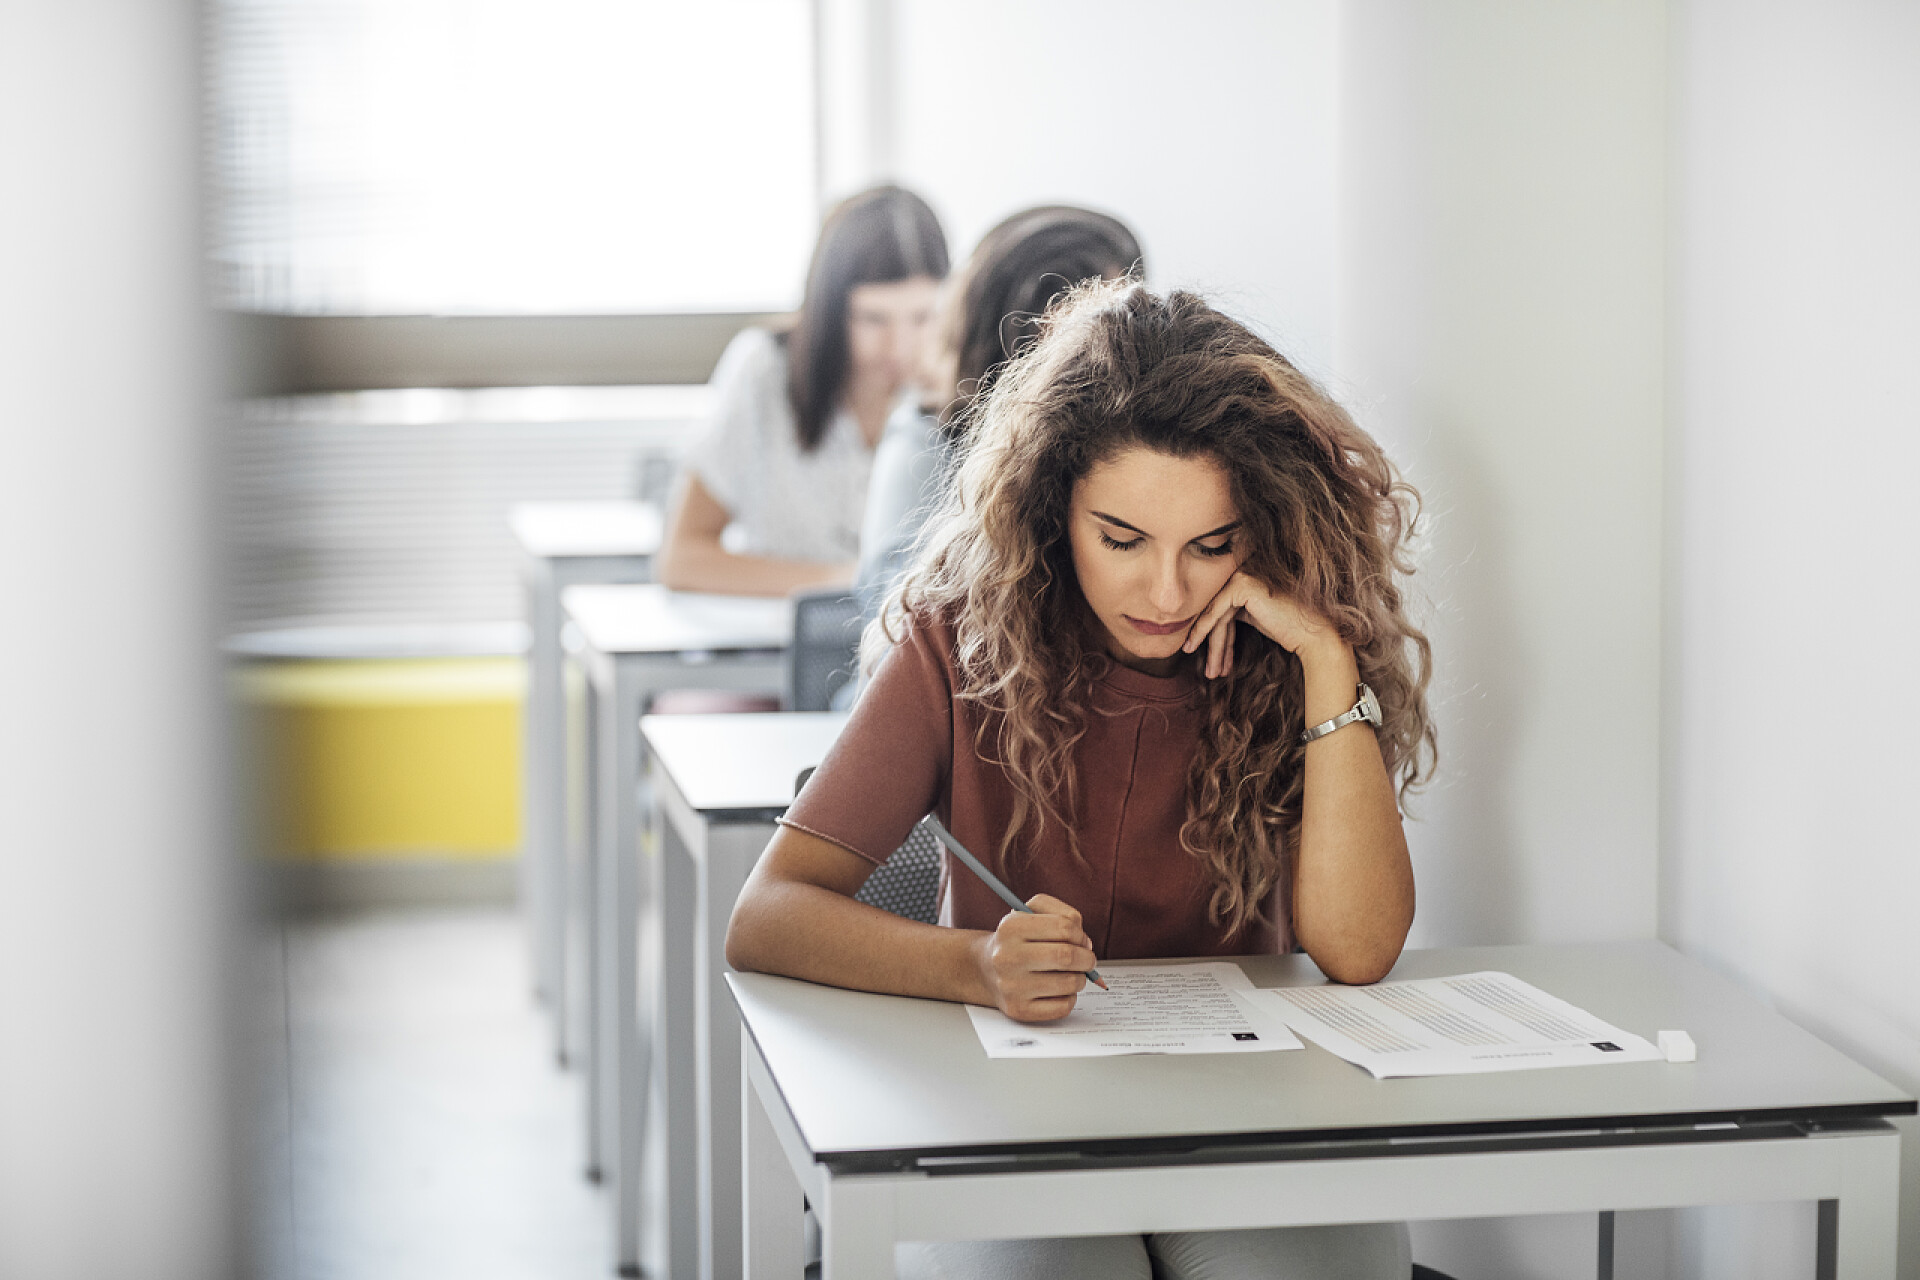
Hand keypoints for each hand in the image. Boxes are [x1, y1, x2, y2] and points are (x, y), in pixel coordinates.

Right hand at [973, 894, 1098, 1022]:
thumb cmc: (1017, 939)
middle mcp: (1007, 957)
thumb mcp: (1032, 911)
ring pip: (1069, 983)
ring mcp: (1011, 986)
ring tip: (1071, 974)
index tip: (1081, 941)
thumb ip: (1063, 914)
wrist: (986, 968)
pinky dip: (1070, 998)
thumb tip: (1085, 943)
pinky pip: (1062, 1007)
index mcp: (1011, 928)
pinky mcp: (1019, 1009)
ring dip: (1079, 979)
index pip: (1064, 927)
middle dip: (1087, 959)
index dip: (1080, 935)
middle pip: (1067, 956)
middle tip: (1087, 960)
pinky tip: (1060, 990)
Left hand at [1181, 570, 1345, 678]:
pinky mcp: (1241, 584)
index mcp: (1248, 577)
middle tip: (1210, 672)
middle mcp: (1244, 571)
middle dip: (1214, 645)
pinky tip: (1196, 647)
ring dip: (1213, 647)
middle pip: (1218, 612)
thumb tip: (1208, 623)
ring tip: (1211, 672)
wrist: (1315, 634)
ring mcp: (1243, 575)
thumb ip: (1236, 613)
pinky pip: (1215, 612)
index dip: (1216, 637)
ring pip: (1216, 615)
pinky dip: (1204, 632)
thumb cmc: (1290, 629)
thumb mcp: (1257, 618)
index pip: (1224, 608)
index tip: (1212, 662)